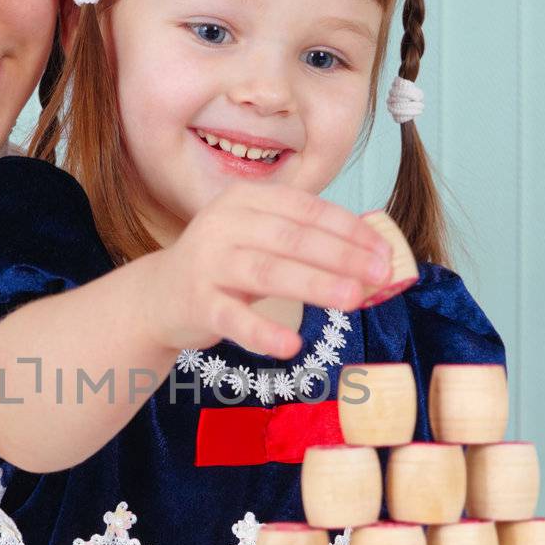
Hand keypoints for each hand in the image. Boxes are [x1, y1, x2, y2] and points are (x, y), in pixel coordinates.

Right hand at [145, 180, 392, 358]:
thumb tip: (373, 251)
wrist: (159, 296)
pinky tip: (292, 345)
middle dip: (342, 256)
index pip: (308, 210)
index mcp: (247, 199)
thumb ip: (306, 239)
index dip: (350, 230)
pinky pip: (234, 319)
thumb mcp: (261, 239)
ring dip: (314, 284)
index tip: (385, 253)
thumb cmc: (225, 265)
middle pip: (292, 238)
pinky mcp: (197, 302)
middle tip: (381, 275)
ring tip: (353, 299)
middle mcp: (224, 223)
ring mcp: (208, 262)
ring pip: (268, 271)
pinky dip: (263, 332)